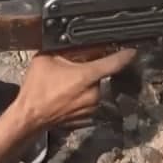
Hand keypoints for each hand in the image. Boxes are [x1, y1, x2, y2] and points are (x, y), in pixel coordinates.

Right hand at [12, 49, 137, 131]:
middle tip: (71, 71)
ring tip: (64, 86)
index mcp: (87, 75)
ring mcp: (92, 108)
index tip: (133, 51)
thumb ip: (64, 49)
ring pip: (93, 90)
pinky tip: (65, 98)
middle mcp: (95, 93)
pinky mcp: (87, 119)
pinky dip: (80, 99)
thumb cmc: (37, 88)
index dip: (125, 55)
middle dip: (88, 71)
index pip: (114, 63)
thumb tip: (75, 44)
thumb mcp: (46, 59)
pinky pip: (88, 103)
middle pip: (98, 75)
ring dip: (83, 86)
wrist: (29, 117)